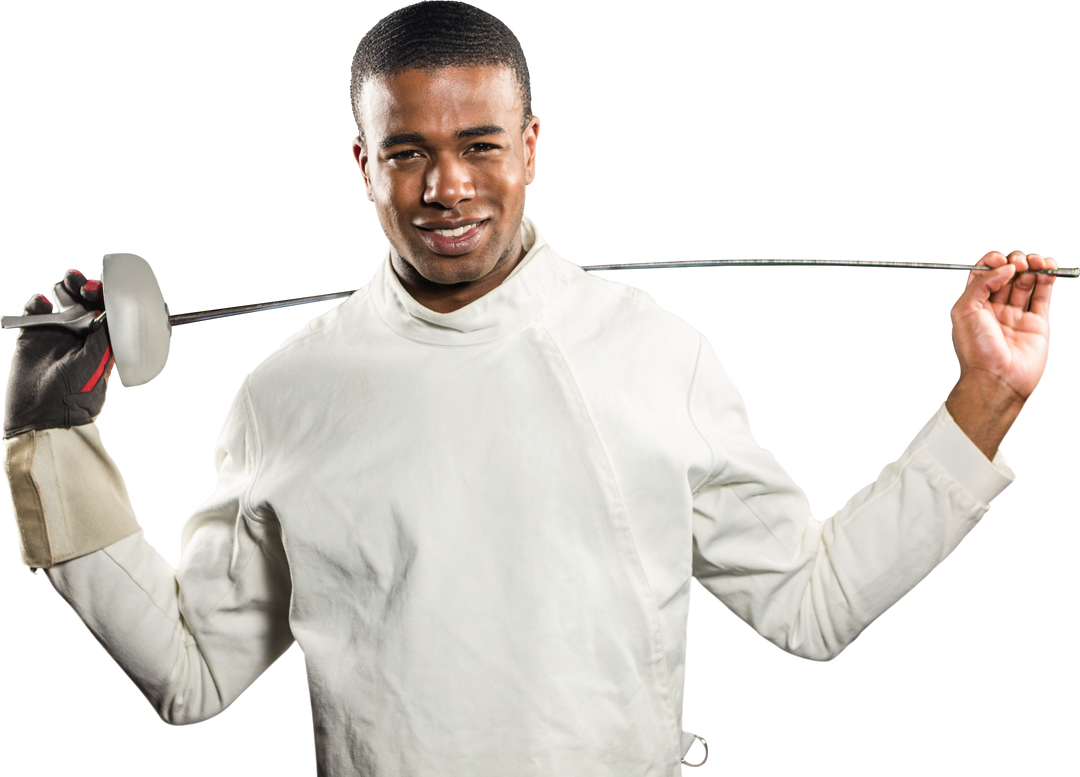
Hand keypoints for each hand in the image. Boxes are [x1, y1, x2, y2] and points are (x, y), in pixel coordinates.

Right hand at [1, 268, 114, 438]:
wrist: (43, 413)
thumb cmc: (78, 392)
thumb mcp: (99, 361)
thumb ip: (105, 334)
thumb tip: (111, 308)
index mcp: (101, 337)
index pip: (105, 305)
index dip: (104, 293)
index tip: (99, 290)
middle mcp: (80, 331)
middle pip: (82, 296)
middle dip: (83, 284)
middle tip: (82, 286)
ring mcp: (56, 331)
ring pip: (60, 298)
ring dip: (63, 287)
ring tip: (65, 287)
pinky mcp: (32, 335)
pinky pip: (34, 310)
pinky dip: (37, 302)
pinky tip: (41, 304)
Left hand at [948, 247, 1058, 404]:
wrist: (998, 379)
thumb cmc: (976, 350)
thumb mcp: (964, 311)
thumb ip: (981, 284)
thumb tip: (1005, 267)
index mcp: (974, 305)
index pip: (984, 273)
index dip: (993, 262)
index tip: (999, 259)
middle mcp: (995, 308)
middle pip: (1007, 274)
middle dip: (1015, 261)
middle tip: (1019, 262)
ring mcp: (1017, 315)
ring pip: (1027, 281)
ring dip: (1033, 266)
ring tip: (1037, 262)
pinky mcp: (1037, 324)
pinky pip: (1044, 296)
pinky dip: (1048, 279)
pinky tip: (1048, 268)